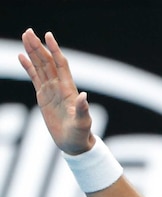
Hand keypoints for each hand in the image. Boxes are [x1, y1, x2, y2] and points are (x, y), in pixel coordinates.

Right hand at [18, 28, 93, 154]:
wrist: (74, 144)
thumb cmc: (81, 135)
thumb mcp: (82, 123)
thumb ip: (82, 110)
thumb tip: (83, 97)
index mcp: (69, 89)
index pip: (61, 64)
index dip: (55, 50)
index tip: (48, 35)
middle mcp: (59, 87)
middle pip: (47, 62)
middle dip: (39, 46)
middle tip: (28, 31)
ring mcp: (51, 90)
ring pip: (40, 67)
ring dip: (33, 52)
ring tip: (25, 37)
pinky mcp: (43, 97)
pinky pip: (34, 78)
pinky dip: (28, 67)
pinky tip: (21, 56)